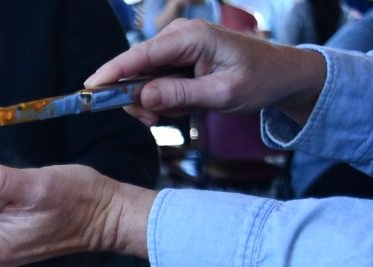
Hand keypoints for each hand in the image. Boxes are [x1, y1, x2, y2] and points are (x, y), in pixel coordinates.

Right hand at [86, 19, 326, 124]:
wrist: (282, 75)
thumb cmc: (260, 79)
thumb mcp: (222, 94)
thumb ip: (180, 95)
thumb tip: (143, 96)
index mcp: (191, 38)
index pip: (141, 55)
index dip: (112, 73)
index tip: (89, 89)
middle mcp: (179, 37)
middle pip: (135, 68)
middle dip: (136, 97)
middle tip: (153, 122)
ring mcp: (177, 47)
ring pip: (142, 78)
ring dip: (150, 102)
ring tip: (174, 116)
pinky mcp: (177, 59)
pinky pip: (153, 81)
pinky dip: (160, 99)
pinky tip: (179, 107)